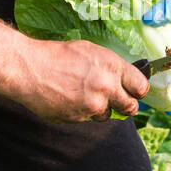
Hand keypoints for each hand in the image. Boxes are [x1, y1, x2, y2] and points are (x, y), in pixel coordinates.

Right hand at [11, 38, 149, 123]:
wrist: (29, 69)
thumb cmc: (57, 55)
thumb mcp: (90, 51)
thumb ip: (110, 66)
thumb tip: (123, 78)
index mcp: (112, 67)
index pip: (141, 87)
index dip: (138, 90)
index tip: (134, 91)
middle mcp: (105, 89)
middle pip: (130, 107)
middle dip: (125, 105)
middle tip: (117, 100)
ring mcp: (91, 106)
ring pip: (106, 115)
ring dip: (99, 109)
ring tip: (82, 94)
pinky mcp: (77, 119)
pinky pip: (86, 119)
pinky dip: (80, 112)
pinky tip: (67, 98)